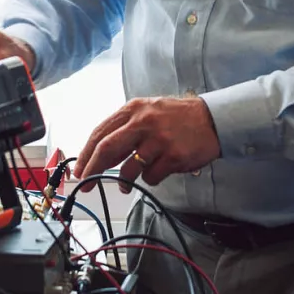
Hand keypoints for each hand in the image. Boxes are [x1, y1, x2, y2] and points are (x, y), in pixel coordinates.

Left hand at [74, 96, 221, 189]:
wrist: (213, 119)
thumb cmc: (178, 117)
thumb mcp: (149, 112)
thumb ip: (126, 128)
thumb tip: (99, 156)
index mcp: (135, 109)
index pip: (101, 133)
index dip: (86, 155)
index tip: (79, 171)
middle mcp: (145, 121)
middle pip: (107, 149)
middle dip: (92, 170)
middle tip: (86, 185)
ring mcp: (160, 139)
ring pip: (129, 169)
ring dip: (124, 181)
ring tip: (127, 184)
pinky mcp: (173, 156)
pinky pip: (151, 177)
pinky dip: (151, 179)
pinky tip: (160, 170)